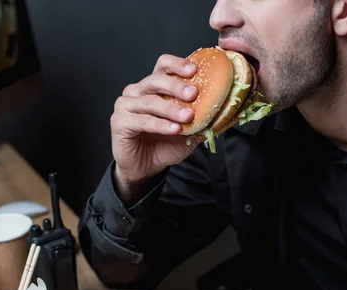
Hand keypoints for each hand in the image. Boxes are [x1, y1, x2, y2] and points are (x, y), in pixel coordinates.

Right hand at [110, 53, 201, 187]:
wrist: (145, 167)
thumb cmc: (164, 144)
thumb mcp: (188, 130)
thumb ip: (202, 118)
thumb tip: (227, 111)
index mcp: (152, 86)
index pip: (162, 65)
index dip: (177, 64)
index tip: (194, 70)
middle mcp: (136, 91)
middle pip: (155, 80)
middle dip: (176, 86)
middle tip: (194, 94)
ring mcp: (125, 105)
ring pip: (149, 101)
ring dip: (170, 108)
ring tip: (188, 117)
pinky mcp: (119, 122)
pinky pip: (142, 121)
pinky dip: (160, 124)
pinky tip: (174, 129)